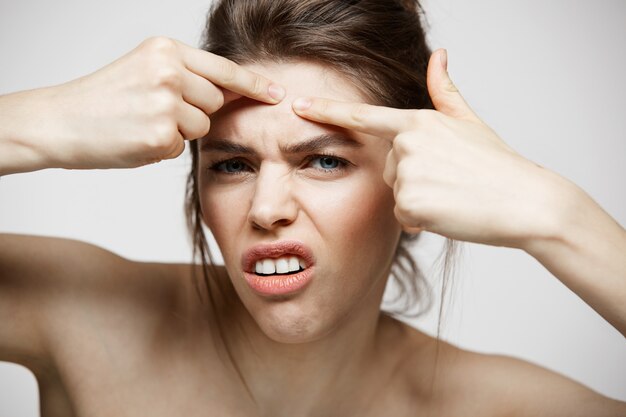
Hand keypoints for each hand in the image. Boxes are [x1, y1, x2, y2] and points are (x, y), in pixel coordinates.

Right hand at [37, 37, 284, 168]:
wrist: (60, 121)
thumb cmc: (103, 99)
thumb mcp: (144, 69)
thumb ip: (185, 76)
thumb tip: (228, 92)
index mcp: (165, 49)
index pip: (223, 68)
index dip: (254, 83)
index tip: (278, 93)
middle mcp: (168, 71)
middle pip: (214, 102)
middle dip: (195, 112)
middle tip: (154, 111)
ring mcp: (164, 103)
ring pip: (201, 127)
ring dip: (179, 132)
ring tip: (141, 123)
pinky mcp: (160, 135)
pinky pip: (180, 148)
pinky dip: (161, 149)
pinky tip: (135, 138)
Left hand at [292, 49, 565, 248]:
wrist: (524, 200)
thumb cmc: (497, 164)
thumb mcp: (469, 122)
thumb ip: (445, 91)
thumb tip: (438, 55)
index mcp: (418, 121)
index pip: (364, 116)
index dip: (327, 111)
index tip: (297, 106)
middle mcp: (407, 143)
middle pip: (387, 168)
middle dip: (411, 179)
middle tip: (447, 181)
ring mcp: (408, 172)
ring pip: (395, 194)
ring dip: (418, 200)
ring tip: (451, 195)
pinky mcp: (410, 201)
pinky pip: (403, 216)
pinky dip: (423, 220)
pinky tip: (448, 212)